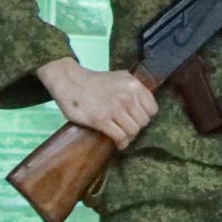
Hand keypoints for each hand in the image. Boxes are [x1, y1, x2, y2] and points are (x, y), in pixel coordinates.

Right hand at [34, 55, 156, 145]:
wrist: (69, 81)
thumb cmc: (95, 81)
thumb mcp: (119, 78)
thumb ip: (134, 89)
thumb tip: (146, 105)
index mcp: (133, 85)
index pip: (152, 109)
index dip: (145, 116)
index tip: (137, 118)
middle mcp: (127, 96)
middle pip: (143, 122)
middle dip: (136, 127)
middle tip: (127, 127)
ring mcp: (114, 108)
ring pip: (133, 131)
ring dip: (128, 136)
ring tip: (122, 135)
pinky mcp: (101, 119)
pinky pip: (119, 137)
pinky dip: (121, 143)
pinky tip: (118, 143)